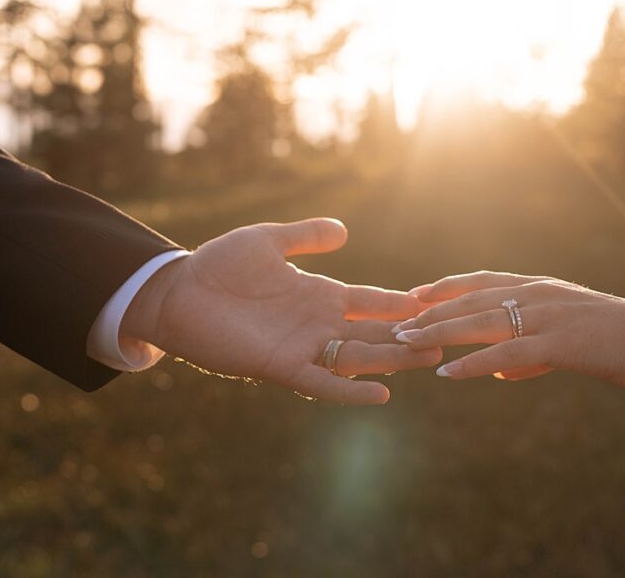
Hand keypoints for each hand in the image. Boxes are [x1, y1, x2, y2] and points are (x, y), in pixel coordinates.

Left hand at [123, 218, 439, 404]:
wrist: (177, 293)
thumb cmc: (219, 266)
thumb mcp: (268, 242)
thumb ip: (306, 237)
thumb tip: (345, 230)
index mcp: (319, 295)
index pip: (369, 301)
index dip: (398, 303)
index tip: (433, 302)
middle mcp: (317, 325)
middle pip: (372, 334)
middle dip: (408, 336)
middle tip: (446, 338)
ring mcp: (302, 347)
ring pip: (358, 358)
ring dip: (392, 361)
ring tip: (428, 360)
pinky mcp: (280, 366)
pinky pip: (322, 383)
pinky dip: (351, 391)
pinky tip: (381, 394)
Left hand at [395, 271, 624, 386]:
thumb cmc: (613, 339)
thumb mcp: (565, 340)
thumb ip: (528, 355)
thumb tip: (498, 373)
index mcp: (537, 287)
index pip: (482, 281)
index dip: (447, 287)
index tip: (416, 294)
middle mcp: (535, 294)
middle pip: (471, 300)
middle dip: (431, 312)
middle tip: (398, 323)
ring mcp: (544, 316)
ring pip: (480, 323)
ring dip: (440, 333)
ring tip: (408, 344)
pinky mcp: (555, 342)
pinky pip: (504, 354)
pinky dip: (472, 363)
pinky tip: (448, 372)